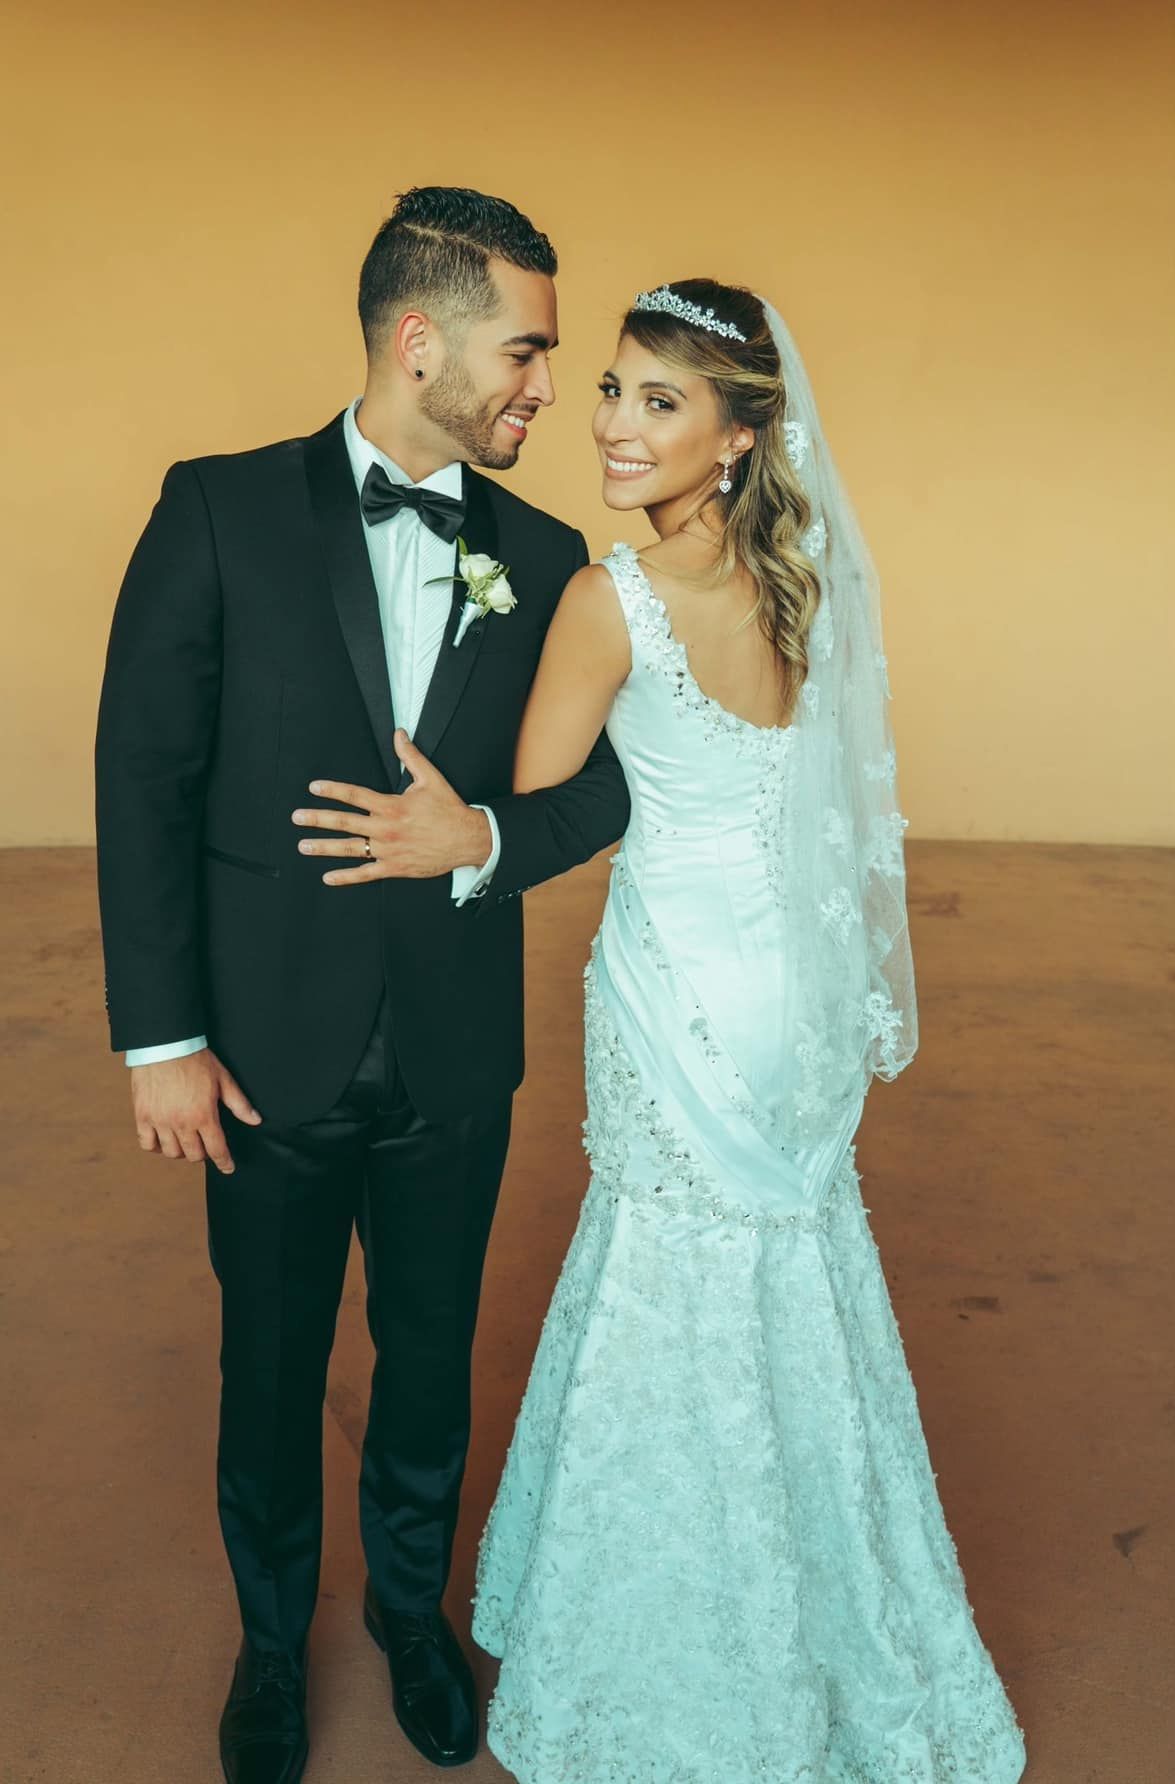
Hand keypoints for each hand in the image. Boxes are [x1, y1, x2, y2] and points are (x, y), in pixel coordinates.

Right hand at [131, 1048, 260, 1174]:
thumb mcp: (223, 1080)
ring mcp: (160, 1121)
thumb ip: (239, 1104)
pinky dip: (155, 1146)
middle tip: (206, 1145)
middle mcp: (181, 1123)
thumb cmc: (195, 1060)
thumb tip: (255, 1120)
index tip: (228, 1167)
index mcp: (204, 1116)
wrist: (165, 1044)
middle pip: (194, 1155)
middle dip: (204, 1154)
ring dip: (181, 1151)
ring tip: (186, 1141)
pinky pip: (147, 1143)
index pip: (217, 1149)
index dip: (224, 1162)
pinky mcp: (142, 1116)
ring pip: (171, 1152)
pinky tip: (163, 1139)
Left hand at [292, 730, 491, 884]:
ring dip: (324, 847)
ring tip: (303, 845)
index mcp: (391, 805)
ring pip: (350, 848)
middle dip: (318, 819)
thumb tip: (399, 734)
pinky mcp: (395, 867)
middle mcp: (385, 828)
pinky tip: (328, 877)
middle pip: (345, 822)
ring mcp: (388, 849)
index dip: (332, 790)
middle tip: (297, 817)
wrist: (467, 839)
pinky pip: (366, 873)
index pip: (355, 795)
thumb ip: (410, 757)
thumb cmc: (449, 809)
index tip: (314, 788)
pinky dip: (346, 877)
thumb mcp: (431, 778)